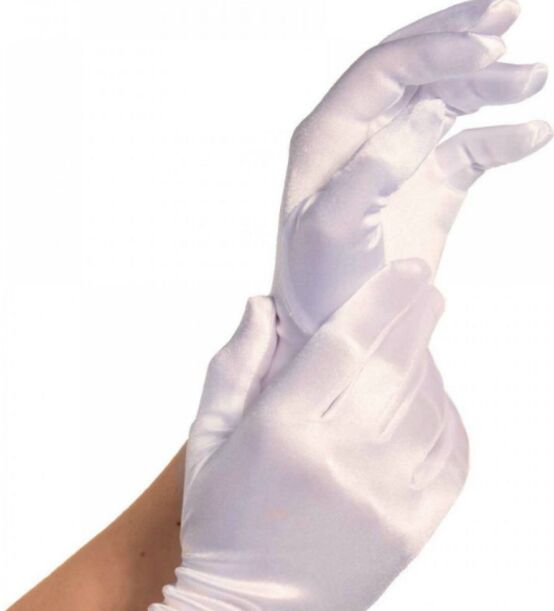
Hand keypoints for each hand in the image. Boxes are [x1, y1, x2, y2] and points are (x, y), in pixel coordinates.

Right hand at [89, 261, 467, 610]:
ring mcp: (382, 500)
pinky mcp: (411, 531)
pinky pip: (450, 457)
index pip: (344, 344)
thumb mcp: (207, 442)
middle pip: (395, 366)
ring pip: (427, 407)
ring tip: (416, 350)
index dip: (380, 298)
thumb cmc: (221, 523)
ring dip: (428, 368)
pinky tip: (431, 403)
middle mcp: (338, 464)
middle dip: (416, 317)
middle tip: (424, 292)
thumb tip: (263, 305)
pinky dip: (448, 419)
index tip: (406, 272)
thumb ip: (235, 368)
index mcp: (281, 435)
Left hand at [271, 0, 550, 375]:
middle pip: (417, 67)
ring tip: (532, 78)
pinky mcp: (431, 186)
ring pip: (449, 101)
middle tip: (511, 9)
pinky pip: (472, 150)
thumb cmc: (321, 285)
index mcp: (330, 136)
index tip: (488, 46)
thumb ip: (374, 170)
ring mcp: (401, 160)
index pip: (384, 70)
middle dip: (462, 35)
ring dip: (490, 84)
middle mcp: (365, 138)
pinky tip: (533, 134)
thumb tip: (429, 112)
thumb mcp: (334, 231)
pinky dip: (502, 139)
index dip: (435, 48)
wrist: (340, 330)